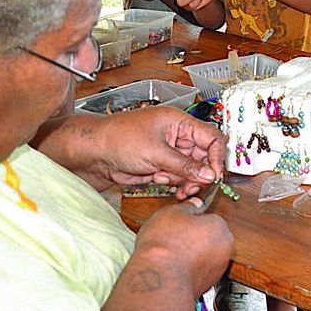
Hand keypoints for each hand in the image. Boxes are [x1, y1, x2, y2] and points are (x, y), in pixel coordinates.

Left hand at [88, 107, 224, 199]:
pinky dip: (174, 184)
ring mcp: (170, 152)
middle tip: (193, 187)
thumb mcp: (156, 152)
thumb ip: (185, 165)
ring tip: (173, 186)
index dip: (216, 156)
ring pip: (192, 170)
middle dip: (200, 173)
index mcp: (180, 122)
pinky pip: (178, 177)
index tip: (215, 175)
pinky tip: (160, 182)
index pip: (211, 137)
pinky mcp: (161, 166)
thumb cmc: (120, 139)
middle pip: (203, 156)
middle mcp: (178, 136)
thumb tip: (210, 175)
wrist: (94, 153)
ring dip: (186, 181)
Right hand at [133, 202, 234, 297]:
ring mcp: (217, 269)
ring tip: (172, 255)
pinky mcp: (206, 286)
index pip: (210, 219)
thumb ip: (188, 207)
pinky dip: (189, 271)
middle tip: (175, 239)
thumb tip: (194, 205)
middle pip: (210, 239)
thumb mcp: (172, 212)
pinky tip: (174, 268)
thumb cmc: (165, 244)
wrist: (158, 278)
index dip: (193, 221)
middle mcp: (225, 249)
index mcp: (220, 226)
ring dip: (193, 256)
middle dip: (195, 239)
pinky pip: (198, 273)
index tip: (181, 224)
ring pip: (205, 257)